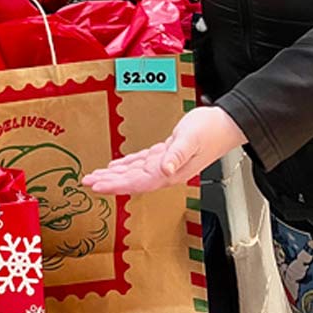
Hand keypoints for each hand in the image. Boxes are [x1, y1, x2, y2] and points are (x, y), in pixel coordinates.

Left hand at [81, 107, 246, 194]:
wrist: (225, 125)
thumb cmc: (210, 131)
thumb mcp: (190, 139)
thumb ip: (177, 155)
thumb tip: (164, 169)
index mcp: (170, 171)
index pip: (137, 182)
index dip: (116, 185)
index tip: (97, 186)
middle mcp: (166, 171)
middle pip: (131, 181)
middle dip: (108, 182)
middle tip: (87, 182)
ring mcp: (165, 164)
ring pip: (133, 173)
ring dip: (113, 175)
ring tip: (95, 177)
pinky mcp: (165, 154)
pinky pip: (141, 163)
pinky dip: (126, 165)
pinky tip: (115, 166)